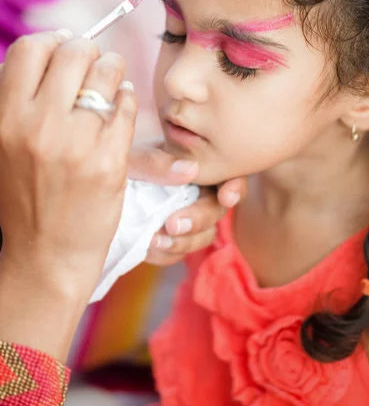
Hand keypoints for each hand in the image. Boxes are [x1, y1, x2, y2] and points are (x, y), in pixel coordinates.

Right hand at [0, 30, 136, 295]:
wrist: (45, 256)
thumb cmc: (23, 198)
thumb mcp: (3, 145)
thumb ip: (18, 100)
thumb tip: (52, 47)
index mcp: (5, 119)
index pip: (31, 49)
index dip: (52, 42)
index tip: (64, 48)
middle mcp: (38, 127)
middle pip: (75, 52)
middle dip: (89, 52)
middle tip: (93, 64)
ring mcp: (77, 144)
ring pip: (108, 74)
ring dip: (113, 72)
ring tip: (111, 84)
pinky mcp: (110, 162)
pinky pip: (127, 106)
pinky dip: (126, 99)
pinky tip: (120, 108)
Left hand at [127, 144, 246, 265]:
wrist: (92, 185)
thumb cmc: (115, 160)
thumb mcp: (131, 155)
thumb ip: (157, 161)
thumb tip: (191, 170)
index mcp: (195, 163)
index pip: (228, 174)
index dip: (235, 187)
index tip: (227, 198)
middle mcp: (195, 190)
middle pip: (217, 210)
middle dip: (199, 220)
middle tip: (173, 224)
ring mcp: (184, 216)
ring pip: (203, 236)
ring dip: (183, 243)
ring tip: (154, 241)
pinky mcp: (170, 237)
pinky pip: (179, 253)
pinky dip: (165, 254)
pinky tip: (145, 248)